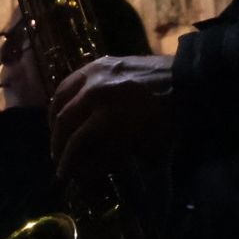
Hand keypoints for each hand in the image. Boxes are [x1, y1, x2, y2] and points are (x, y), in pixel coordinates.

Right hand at [49, 54, 175, 178]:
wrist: (184, 81)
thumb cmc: (168, 119)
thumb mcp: (144, 147)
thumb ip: (113, 158)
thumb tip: (87, 169)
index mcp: (109, 116)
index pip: (76, 142)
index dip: (67, 161)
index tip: (63, 175)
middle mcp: (96, 93)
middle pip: (63, 120)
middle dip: (57, 142)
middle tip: (57, 157)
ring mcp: (95, 74)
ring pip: (60, 97)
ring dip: (54, 118)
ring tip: (56, 133)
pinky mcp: (98, 63)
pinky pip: (70, 80)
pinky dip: (63, 96)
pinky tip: (64, 107)